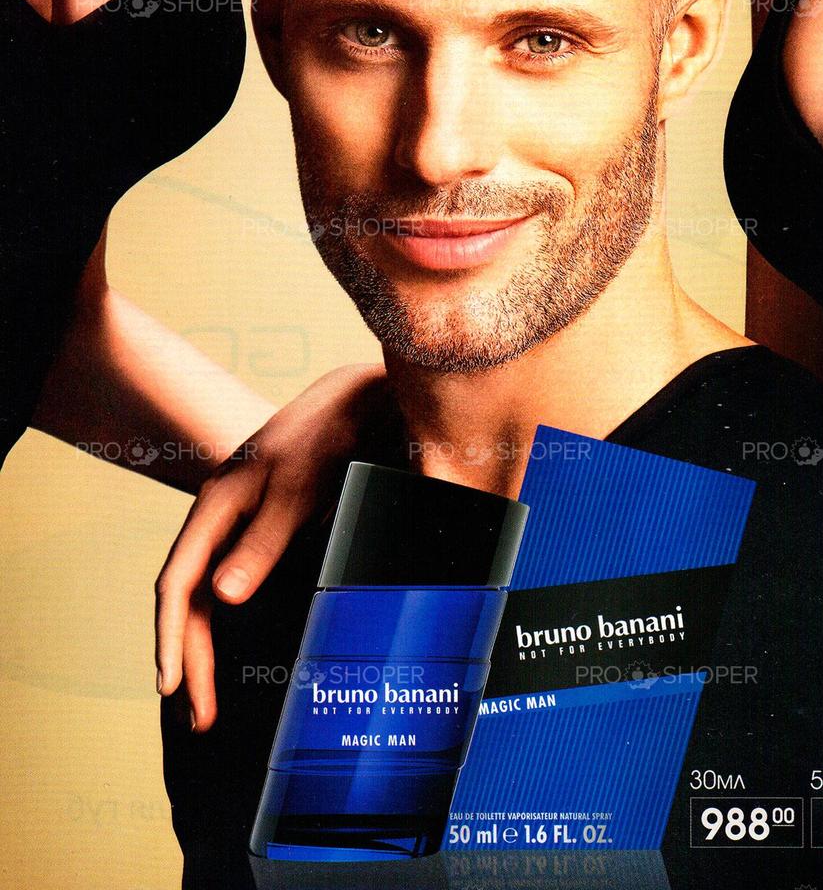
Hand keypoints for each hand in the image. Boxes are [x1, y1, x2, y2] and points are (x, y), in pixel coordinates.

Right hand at [154, 362, 383, 730]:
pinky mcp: (262, 524)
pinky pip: (229, 580)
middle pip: (188, 596)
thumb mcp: (297, 491)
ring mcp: (238, 519)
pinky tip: (234, 646)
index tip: (174, 687)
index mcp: (215, 504)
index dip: (171, 637)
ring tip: (207, 698)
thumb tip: (220, 598)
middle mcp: (219, 515)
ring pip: (205, 593)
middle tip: (200, 716)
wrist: (356, 401)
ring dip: (204, 645)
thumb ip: (262, 543)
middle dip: (189, 657)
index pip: (177, 582)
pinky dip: (225, 621)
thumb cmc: (326, 440)